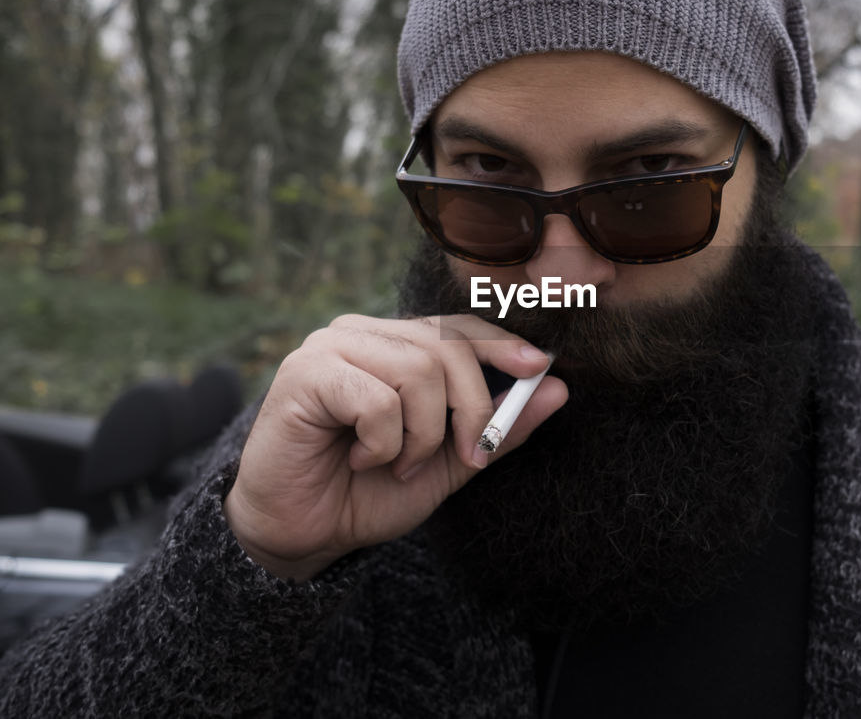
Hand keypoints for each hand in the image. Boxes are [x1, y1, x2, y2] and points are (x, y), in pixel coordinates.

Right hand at [222, 314, 565, 580]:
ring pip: (419, 371)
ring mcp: (329, 347)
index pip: (458, 327)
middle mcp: (361, 333)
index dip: (501, 344)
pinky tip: (358, 460)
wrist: (302, 533)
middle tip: (463, 456)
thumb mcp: (449, 463)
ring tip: (397, 465)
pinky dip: (384, 443)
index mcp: (393, 343)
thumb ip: (497, 427)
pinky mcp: (304, 374)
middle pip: (447, 348)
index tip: (540, 366)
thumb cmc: (369, 492)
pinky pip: (378, 399)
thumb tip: (557, 388)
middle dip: (471, 409)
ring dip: (422, 435)